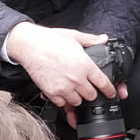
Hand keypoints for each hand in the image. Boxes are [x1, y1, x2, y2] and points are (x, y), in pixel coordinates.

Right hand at [6, 24, 120, 110]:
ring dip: (76, 97)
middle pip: (91, 96)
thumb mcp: (74, 36)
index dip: (110, 90)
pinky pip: (61, 104)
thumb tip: (103, 39)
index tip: (111, 93)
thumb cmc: (49, 40)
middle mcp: (76, 78)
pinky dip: (62, 99)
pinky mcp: (52, 93)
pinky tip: (60, 90)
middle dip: (90, 92)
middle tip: (85, 87)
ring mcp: (64, 87)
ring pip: (77, 102)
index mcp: (85, 65)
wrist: (29, 45)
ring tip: (72, 88)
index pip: (104, 84)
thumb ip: (91, 40)